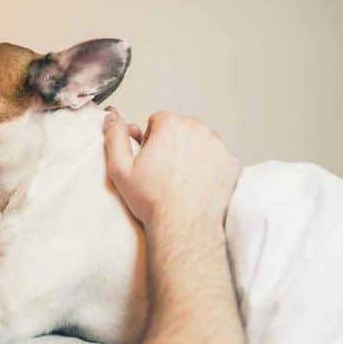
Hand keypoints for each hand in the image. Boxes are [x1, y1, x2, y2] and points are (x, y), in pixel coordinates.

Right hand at [103, 109, 239, 231]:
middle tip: (163, 171)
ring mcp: (217, 145)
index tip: (150, 160)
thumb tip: (111, 117)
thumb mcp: (120, 169)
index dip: (151, 141)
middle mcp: (197, 129)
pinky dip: (208, 166)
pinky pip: (216, 157)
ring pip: (199, 141)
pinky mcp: (230, 161)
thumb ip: (114, 137)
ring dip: (191, 153)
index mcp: (170, 125)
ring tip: (180, 179)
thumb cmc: (153, 200)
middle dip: (172, 144)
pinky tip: (196, 184)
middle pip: (181, 128)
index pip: (158, 120)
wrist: (184, 226)